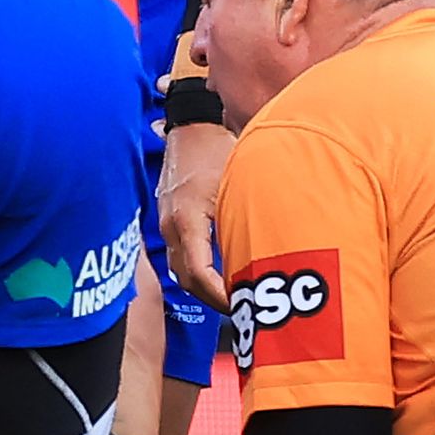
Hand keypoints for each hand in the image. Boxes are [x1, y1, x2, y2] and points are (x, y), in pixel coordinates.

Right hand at [157, 121, 232, 306]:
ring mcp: (166, 224)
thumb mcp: (235, 183)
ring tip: (234, 295)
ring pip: (180, 270)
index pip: (198, 273)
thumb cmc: (214, 149)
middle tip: (243, 308)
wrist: (190, 126)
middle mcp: (170, 226)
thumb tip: (267, 255)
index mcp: (186, 220)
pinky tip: (221, 273)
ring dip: (205, 287)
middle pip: (186, 279)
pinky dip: (199, 271)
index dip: (219, 295)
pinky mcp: (170, 220)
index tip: (241, 303)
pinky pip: (181, 256)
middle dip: (213, 298)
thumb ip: (244, 220)